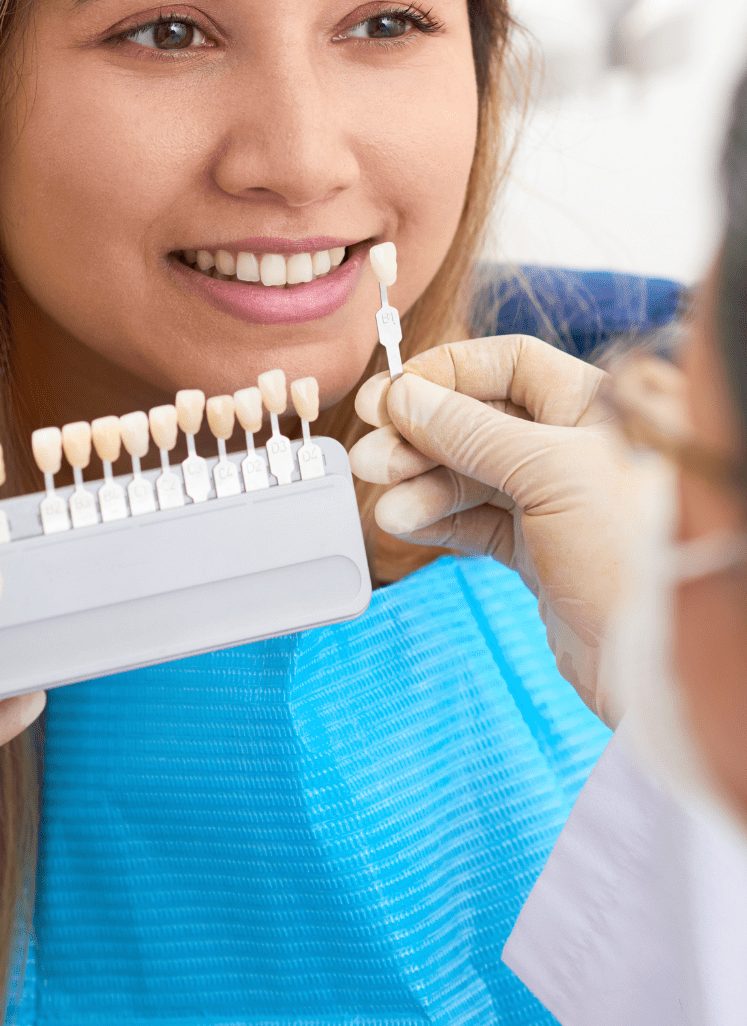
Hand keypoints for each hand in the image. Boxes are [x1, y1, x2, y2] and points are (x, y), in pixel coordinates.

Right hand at [349, 335, 679, 721]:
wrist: (653, 660)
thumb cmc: (629, 551)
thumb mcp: (549, 473)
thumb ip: (470, 431)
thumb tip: (404, 397)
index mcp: (596, 406)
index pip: (510, 364)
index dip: (446, 373)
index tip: (390, 394)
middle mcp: (575, 445)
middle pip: (478, 420)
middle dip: (419, 437)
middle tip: (372, 456)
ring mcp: (556, 500)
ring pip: (469, 474)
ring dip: (419, 484)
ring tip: (384, 505)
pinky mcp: (539, 549)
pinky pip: (474, 520)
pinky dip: (436, 520)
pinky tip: (403, 523)